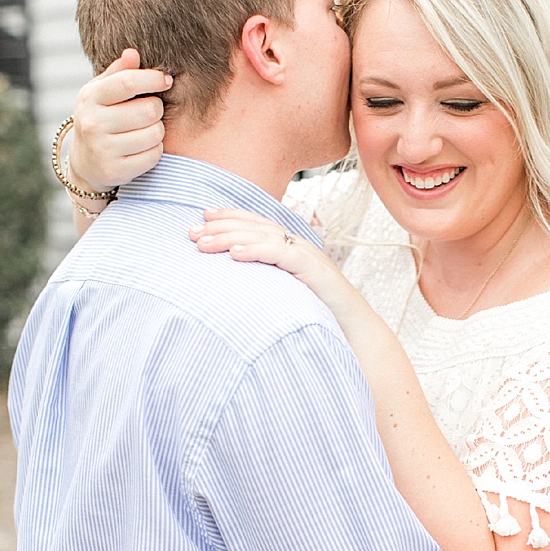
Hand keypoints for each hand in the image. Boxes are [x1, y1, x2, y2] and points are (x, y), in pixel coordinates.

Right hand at [70, 48, 170, 192]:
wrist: (86, 161)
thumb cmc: (100, 117)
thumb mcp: (102, 92)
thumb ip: (119, 72)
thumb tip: (133, 53)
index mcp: (90, 98)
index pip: (127, 82)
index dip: (153, 79)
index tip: (166, 80)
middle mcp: (93, 123)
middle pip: (148, 110)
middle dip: (157, 109)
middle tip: (150, 111)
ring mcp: (103, 148)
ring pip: (155, 133)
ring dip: (158, 131)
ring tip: (145, 129)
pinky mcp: (117, 170)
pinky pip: (154, 155)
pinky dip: (155, 150)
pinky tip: (142, 147)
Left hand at [191, 209, 352, 307]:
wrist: (357, 333)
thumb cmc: (322, 317)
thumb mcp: (287, 294)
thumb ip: (266, 282)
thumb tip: (233, 285)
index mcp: (292, 249)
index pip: (258, 224)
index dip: (231, 217)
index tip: (202, 218)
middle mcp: (300, 247)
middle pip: (257, 227)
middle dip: (222, 226)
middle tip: (192, 233)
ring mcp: (308, 257)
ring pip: (266, 236)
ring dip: (232, 237)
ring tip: (204, 243)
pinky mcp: (315, 271)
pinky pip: (283, 254)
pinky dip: (258, 250)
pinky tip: (236, 254)